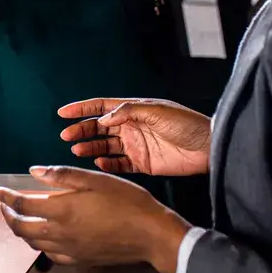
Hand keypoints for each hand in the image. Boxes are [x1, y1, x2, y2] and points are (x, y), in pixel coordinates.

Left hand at [0, 166, 189, 272]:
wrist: (151, 235)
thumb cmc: (127, 202)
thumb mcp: (95, 179)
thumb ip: (62, 175)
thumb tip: (33, 171)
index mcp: (62, 210)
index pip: (22, 205)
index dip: (5, 198)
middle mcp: (60, 233)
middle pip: (21, 228)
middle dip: (7, 216)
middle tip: (3, 205)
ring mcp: (69, 250)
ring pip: (33, 243)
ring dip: (21, 230)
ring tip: (19, 218)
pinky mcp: (79, 260)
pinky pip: (50, 254)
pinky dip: (39, 244)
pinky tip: (44, 236)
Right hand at [58, 98, 210, 176]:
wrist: (208, 147)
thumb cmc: (186, 124)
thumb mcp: (157, 111)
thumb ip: (129, 112)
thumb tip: (104, 117)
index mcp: (134, 111)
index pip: (102, 107)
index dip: (82, 109)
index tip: (63, 113)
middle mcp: (132, 127)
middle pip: (99, 128)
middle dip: (81, 131)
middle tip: (66, 137)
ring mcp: (136, 146)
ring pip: (105, 146)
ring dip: (90, 147)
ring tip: (77, 151)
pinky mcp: (143, 164)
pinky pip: (119, 164)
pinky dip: (107, 164)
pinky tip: (98, 163)